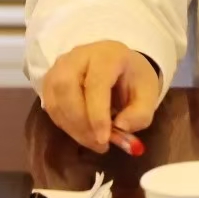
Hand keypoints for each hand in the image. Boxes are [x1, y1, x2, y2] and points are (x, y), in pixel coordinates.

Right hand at [41, 40, 160, 152]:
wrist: (121, 66)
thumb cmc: (133, 79)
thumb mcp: (148, 94)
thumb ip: (140, 113)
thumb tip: (120, 127)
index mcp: (108, 54)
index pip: (96, 82)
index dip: (97, 114)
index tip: (104, 140)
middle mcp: (79, 55)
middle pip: (67, 87)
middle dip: (80, 122)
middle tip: (97, 144)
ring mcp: (61, 65)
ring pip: (55, 99)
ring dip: (72, 127)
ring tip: (93, 141)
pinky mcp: (50, 79)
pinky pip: (50, 106)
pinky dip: (64, 124)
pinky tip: (82, 131)